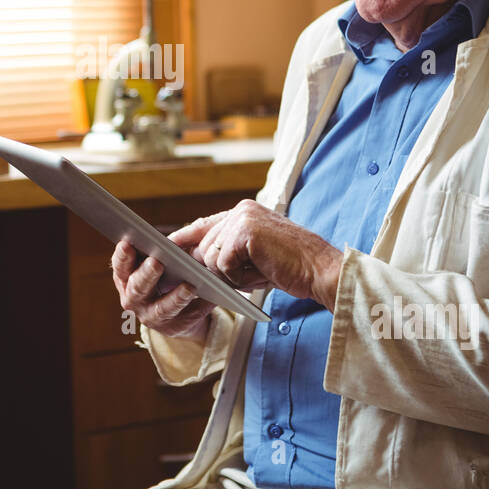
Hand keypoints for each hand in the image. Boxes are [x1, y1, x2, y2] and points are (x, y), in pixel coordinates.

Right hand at [110, 239, 214, 341]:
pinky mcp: (173, 327)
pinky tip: (209, 297)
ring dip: (175, 298)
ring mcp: (151, 316)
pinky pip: (187, 317)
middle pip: (138, 288)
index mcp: (126, 278)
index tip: (127, 243)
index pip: (120, 267)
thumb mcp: (160, 260)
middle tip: (157, 262)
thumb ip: (161, 250)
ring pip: (162, 309)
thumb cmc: (167, 274)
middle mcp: (134, 300)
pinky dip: (199, 306)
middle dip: (147, 274)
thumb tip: (174, 242)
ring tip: (189, 286)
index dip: (122, 256)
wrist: (179, 309)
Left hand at [169, 199, 342, 307]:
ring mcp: (243, 218)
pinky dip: (238, 277)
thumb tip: (194, 261)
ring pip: (210, 256)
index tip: (167, 246)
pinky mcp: (245, 232)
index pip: (204, 224)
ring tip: (259, 272)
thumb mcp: (253, 258)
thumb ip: (226, 253)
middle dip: (215, 268)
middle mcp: (242, 210)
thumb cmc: (290, 268)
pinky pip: (222, 264)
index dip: (185, 237)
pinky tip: (261, 272)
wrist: (321, 271)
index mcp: (244, 212)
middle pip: (204, 244)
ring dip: (231, 275)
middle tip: (242, 277)